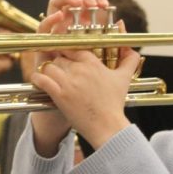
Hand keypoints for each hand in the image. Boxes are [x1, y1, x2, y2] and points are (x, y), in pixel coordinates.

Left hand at [29, 0, 133, 149]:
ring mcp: (68, 81)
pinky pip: (42, 80)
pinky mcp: (59, 94)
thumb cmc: (114, 103)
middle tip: (60, 71)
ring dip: (48, 72)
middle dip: (59, 64)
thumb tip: (134, 50)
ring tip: (51, 77)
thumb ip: (130, 60)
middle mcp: (79, 69)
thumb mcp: (124, 78)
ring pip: (49, 66)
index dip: (67, 51)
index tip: (65, 55)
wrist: (106, 126)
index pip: (73, 48)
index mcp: (92, 62)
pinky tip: (38, 81)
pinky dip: (38, 79)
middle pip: (60, 57)